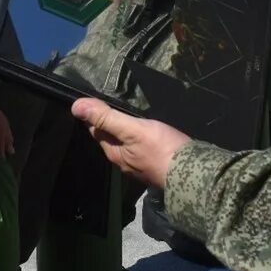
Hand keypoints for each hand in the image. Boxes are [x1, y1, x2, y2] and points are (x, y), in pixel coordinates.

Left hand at [71, 98, 189, 188]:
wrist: (195, 172)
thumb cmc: (161, 149)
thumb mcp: (132, 129)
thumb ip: (106, 118)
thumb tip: (76, 107)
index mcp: (114, 153)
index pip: (96, 130)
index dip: (95, 114)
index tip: (97, 98)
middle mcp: (123, 161)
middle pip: (111, 136)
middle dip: (110, 121)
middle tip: (114, 101)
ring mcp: (140, 164)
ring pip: (127, 141)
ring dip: (126, 128)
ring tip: (130, 112)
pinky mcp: (155, 164)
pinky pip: (141, 146)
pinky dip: (140, 136)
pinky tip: (147, 129)